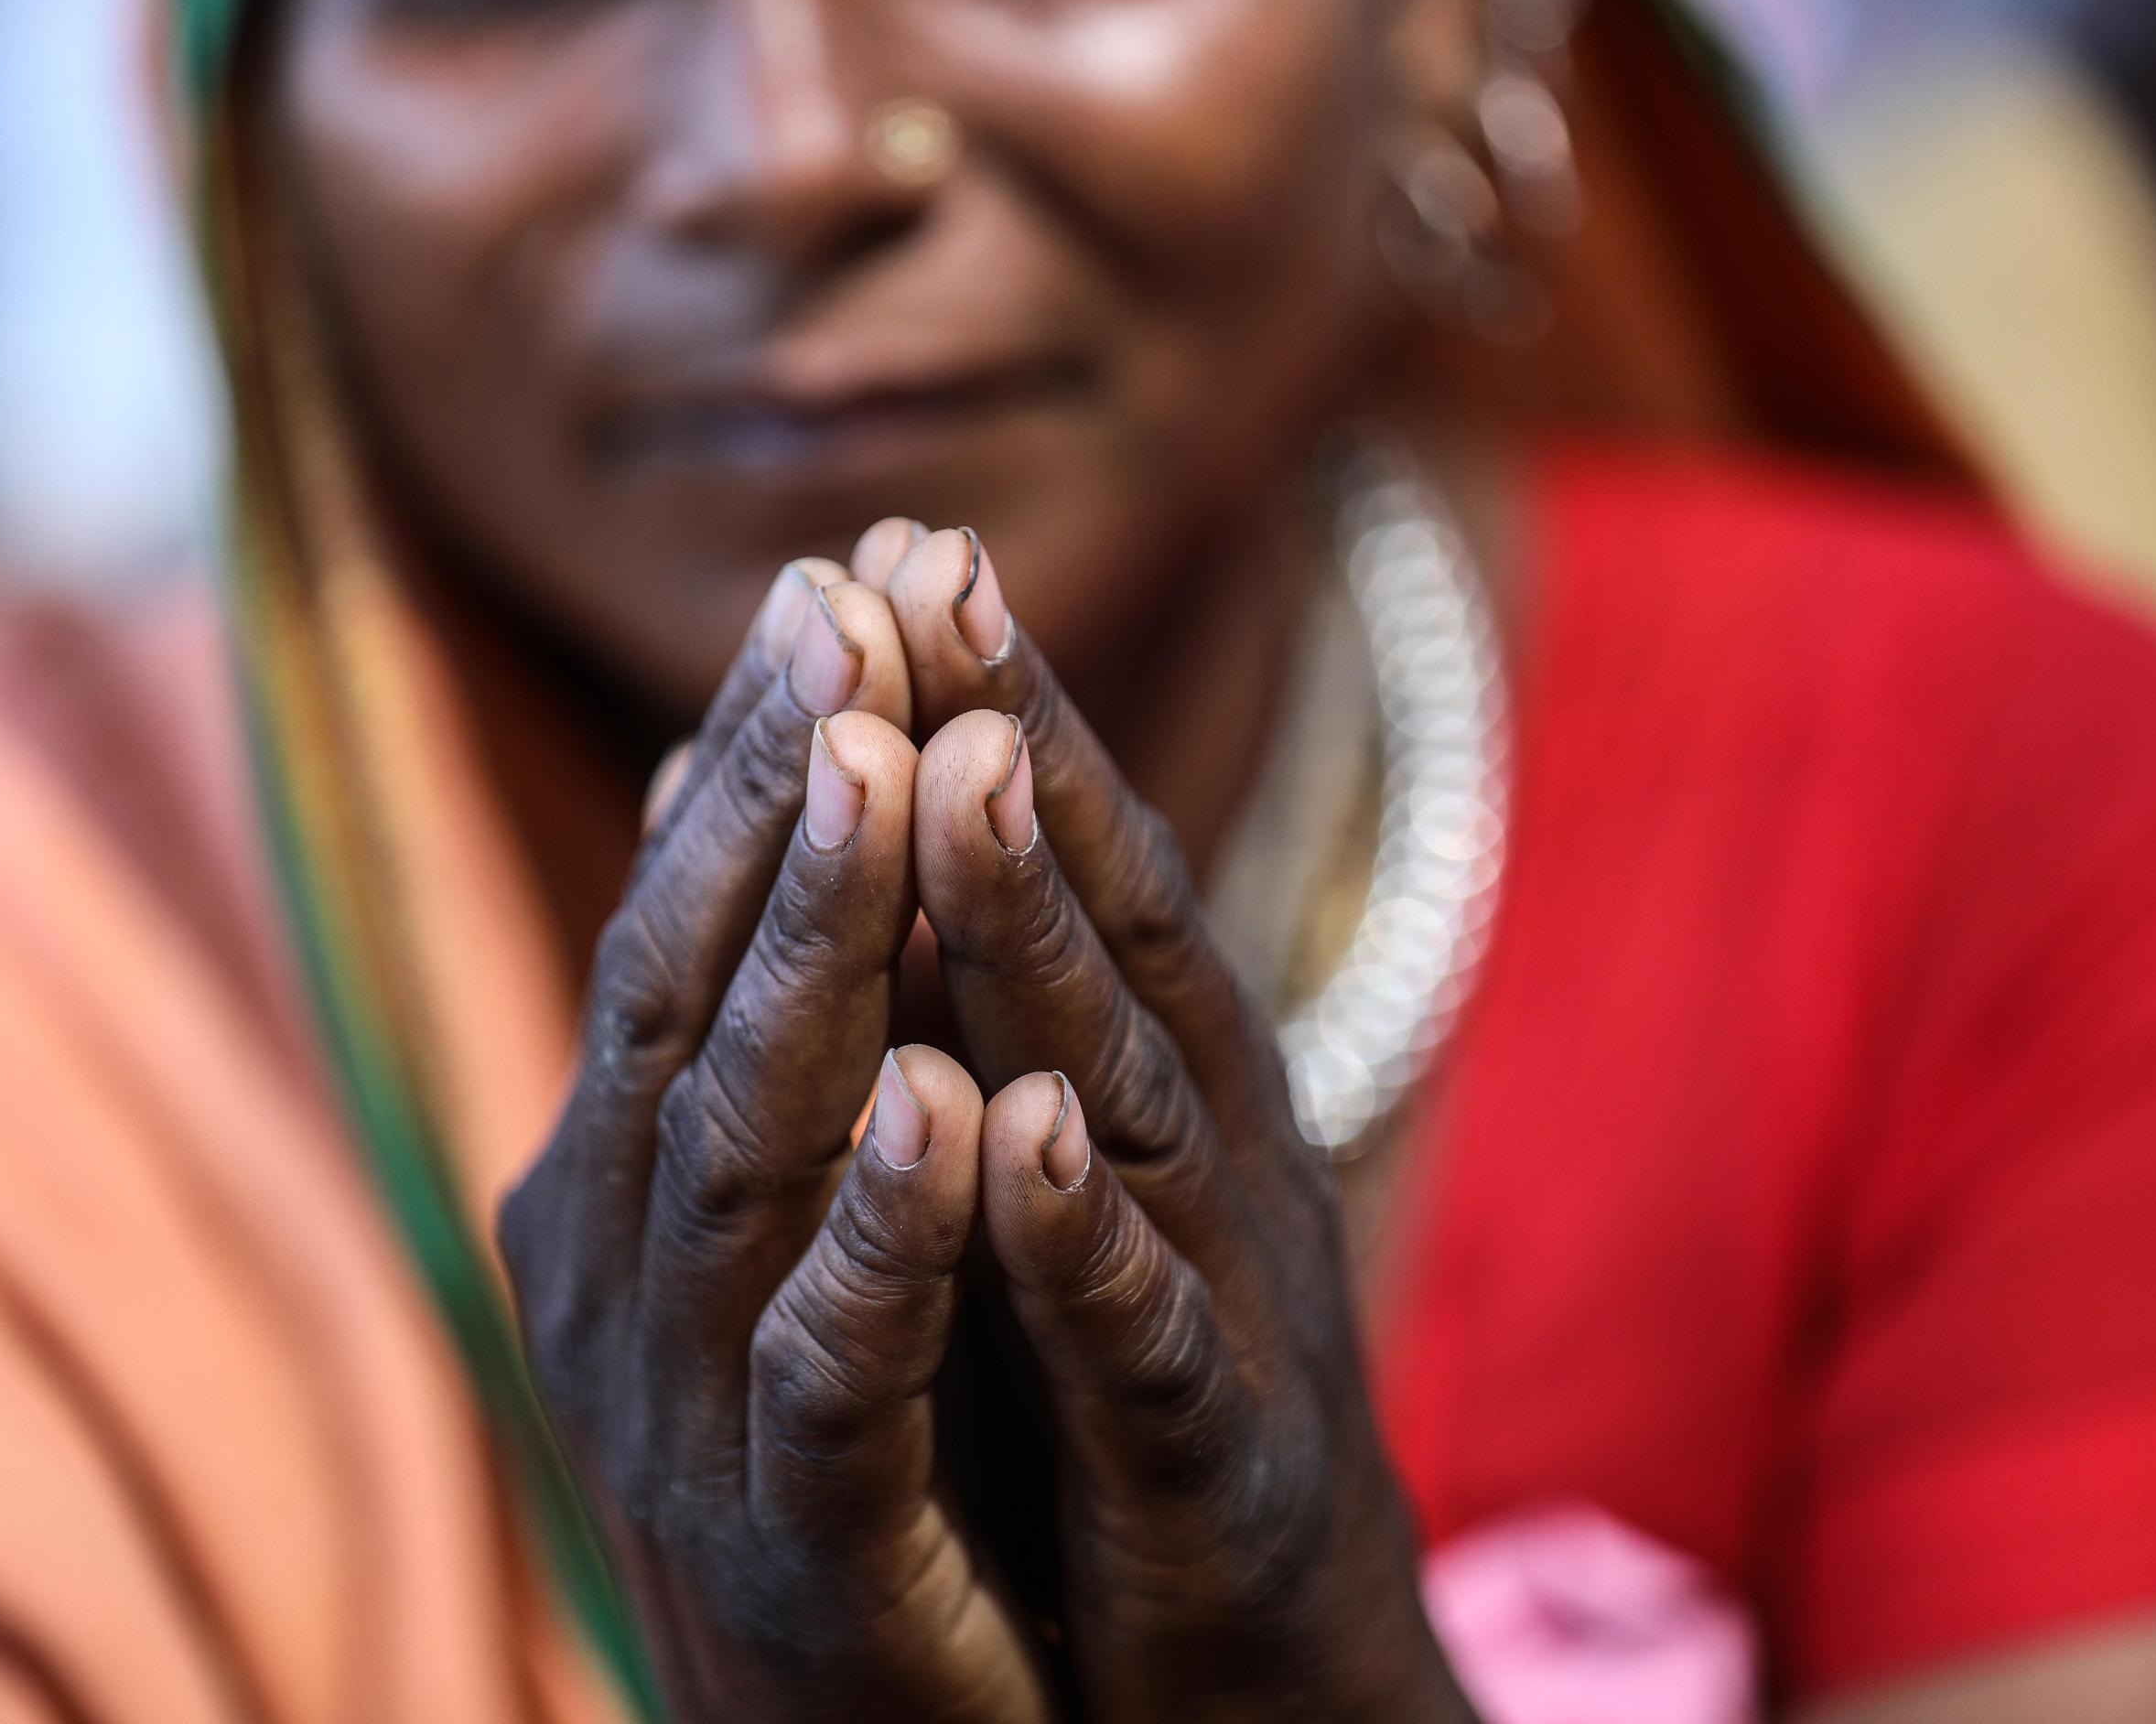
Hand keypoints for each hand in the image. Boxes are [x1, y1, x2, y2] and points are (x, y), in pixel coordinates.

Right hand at [499, 562, 1046, 1722]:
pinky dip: (887, 1233)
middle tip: (841, 613)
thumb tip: (694, 764)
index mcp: (622, 1171)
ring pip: (745, 1146)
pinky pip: (833, 1366)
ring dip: (820, 953)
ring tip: (887, 774)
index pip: (679, 921)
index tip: (840, 581)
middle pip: (687, 990)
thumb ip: (743, 999)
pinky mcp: (799, 1544)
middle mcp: (622, 1265)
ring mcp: (690, 1405)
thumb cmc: (836, 1431)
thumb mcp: (773, 1200)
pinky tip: (955, 1106)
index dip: (756, 754)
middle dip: (774, 798)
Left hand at [861, 522, 1473, 1723]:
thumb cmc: (1135, 1412)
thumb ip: (996, 1028)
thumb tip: (882, 847)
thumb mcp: (1061, 1192)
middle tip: (929, 573)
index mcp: (1154, 1096)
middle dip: (1015, 746)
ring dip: (1042, 936)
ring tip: (958, 774)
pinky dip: (1086, 1241)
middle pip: (1108, 930)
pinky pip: (1138, 1348)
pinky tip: (1018, 1137)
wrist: (1273, 1685)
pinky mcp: (1216, 1477)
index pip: (1070, 874)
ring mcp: (1222, 1311)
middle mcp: (1203, 1163)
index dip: (993, 707)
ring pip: (1126, 1095)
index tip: (900, 546)